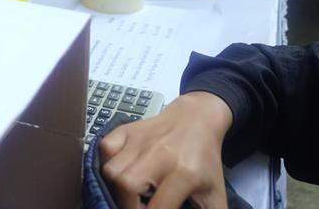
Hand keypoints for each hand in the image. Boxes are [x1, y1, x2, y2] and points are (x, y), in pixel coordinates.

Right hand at [99, 92, 233, 208]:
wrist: (197, 119)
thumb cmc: (204, 162)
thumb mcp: (214, 195)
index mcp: (184, 172)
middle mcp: (159, 154)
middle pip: (127, 186)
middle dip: (127, 207)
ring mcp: (140, 139)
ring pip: (111, 170)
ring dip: (115, 189)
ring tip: (129, 197)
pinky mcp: (126, 129)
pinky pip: (104, 149)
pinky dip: (106, 164)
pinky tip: (119, 174)